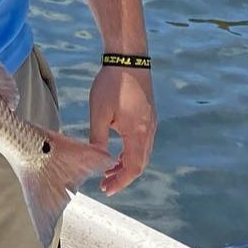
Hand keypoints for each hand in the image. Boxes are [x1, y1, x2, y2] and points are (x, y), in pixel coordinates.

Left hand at [89, 63, 156, 194]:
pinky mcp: (148, 115)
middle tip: (105, 184)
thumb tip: (97, 158)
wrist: (128, 58)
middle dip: (122, 176)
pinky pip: (142, 141)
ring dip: (126, 164)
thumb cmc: (112, 83)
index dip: (120, 181)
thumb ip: (98, 138)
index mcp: (138, 133)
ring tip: (109, 170)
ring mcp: (150, 122)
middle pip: (140, 163)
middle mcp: (149, 131)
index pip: (133, 167)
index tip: (106, 189)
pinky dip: (130, 151)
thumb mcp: (99, 113)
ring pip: (142, 153)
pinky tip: (117, 150)